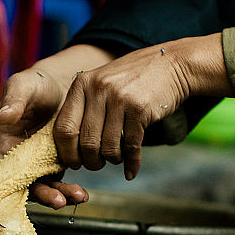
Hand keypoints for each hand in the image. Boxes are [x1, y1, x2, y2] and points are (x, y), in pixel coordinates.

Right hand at [0, 45, 112, 207]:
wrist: (61, 85)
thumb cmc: (35, 84)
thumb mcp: (22, 86)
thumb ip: (14, 100)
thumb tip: (3, 117)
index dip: (9, 188)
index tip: (28, 192)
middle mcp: (15, 160)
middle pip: (23, 187)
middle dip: (43, 195)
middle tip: (60, 200)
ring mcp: (35, 165)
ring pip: (44, 188)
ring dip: (60, 195)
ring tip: (78, 196)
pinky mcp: (54, 165)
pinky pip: (59, 183)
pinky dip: (70, 190)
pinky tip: (82, 193)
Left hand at [55, 33, 231, 180]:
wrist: (171, 64)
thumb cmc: (132, 80)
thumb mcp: (101, 83)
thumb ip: (84, 107)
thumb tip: (68, 148)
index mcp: (81, 85)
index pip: (63, 128)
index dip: (67, 152)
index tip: (74, 162)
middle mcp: (97, 90)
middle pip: (86, 143)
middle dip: (91, 162)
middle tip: (97, 164)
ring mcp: (119, 98)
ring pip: (108, 147)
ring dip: (112, 160)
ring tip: (116, 158)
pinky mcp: (140, 108)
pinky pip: (132, 146)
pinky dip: (132, 163)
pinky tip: (131, 170)